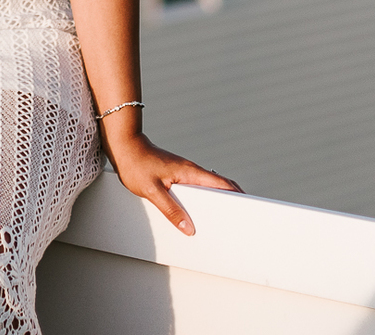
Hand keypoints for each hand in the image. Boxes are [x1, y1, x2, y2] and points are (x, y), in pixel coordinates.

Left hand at [104, 126, 240, 236]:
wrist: (125, 146)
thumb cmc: (137, 165)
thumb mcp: (152, 191)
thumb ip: (171, 210)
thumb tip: (189, 228)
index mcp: (191, 173)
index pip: (222, 184)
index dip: (238, 195)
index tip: (250, 207)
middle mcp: (191, 171)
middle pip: (219, 186)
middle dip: (232, 200)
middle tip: (239, 218)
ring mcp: (185, 172)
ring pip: (207, 187)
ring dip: (217, 200)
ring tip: (220, 219)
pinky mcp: (177, 174)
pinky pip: (195, 188)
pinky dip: (203, 198)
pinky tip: (196, 211)